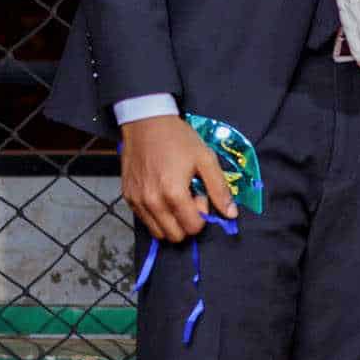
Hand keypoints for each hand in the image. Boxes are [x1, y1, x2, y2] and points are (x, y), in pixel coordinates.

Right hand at [120, 115, 236, 241]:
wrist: (146, 122)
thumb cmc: (177, 138)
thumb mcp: (205, 159)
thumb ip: (219, 189)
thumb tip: (230, 214)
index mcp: (174, 193)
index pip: (193, 227)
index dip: (202, 215)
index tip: (200, 196)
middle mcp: (153, 202)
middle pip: (175, 236)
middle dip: (187, 222)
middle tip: (188, 199)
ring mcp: (137, 201)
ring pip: (158, 232)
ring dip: (171, 222)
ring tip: (175, 198)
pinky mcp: (128, 197)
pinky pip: (144, 220)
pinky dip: (156, 215)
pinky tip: (161, 195)